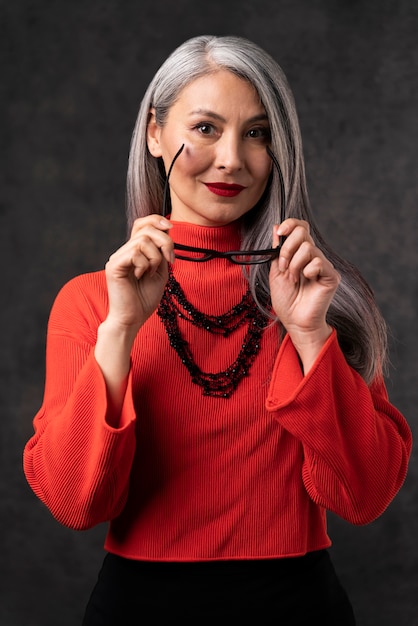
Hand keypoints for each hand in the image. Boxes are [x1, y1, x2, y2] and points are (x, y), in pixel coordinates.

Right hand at [104, 215, 173, 330]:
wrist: (132, 319)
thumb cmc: (145, 299)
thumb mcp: (161, 271)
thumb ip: (162, 251)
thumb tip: (167, 230)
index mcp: (135, 251)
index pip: (142, 223)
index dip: (156, 220)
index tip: (171, 228)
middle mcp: (124, 251)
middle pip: (146, 229)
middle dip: (165, 242)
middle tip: (170, 261)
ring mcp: (117, 257)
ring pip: (143, 241)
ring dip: (155, 258)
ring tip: (151, 273)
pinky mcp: (114, 266)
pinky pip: (135, 253)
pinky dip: (144, 264)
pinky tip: (140, 276)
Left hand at [269, 219, 340, 370]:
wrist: (295, 321)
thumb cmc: (286, 300)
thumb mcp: (276, 271)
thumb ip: (277, 250)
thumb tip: (276, 227)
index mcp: (300, 253)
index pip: (300, 227)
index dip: (290, 224)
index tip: (279, 232)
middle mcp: (313, 256)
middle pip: (303, 232)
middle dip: (287, 248)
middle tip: (283, 266)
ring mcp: (323, 265)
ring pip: (308, 248)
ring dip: (294, 264)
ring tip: (293, 279)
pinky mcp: (330, 275)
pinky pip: (318, 262)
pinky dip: (306, 271)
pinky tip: (305, 282)